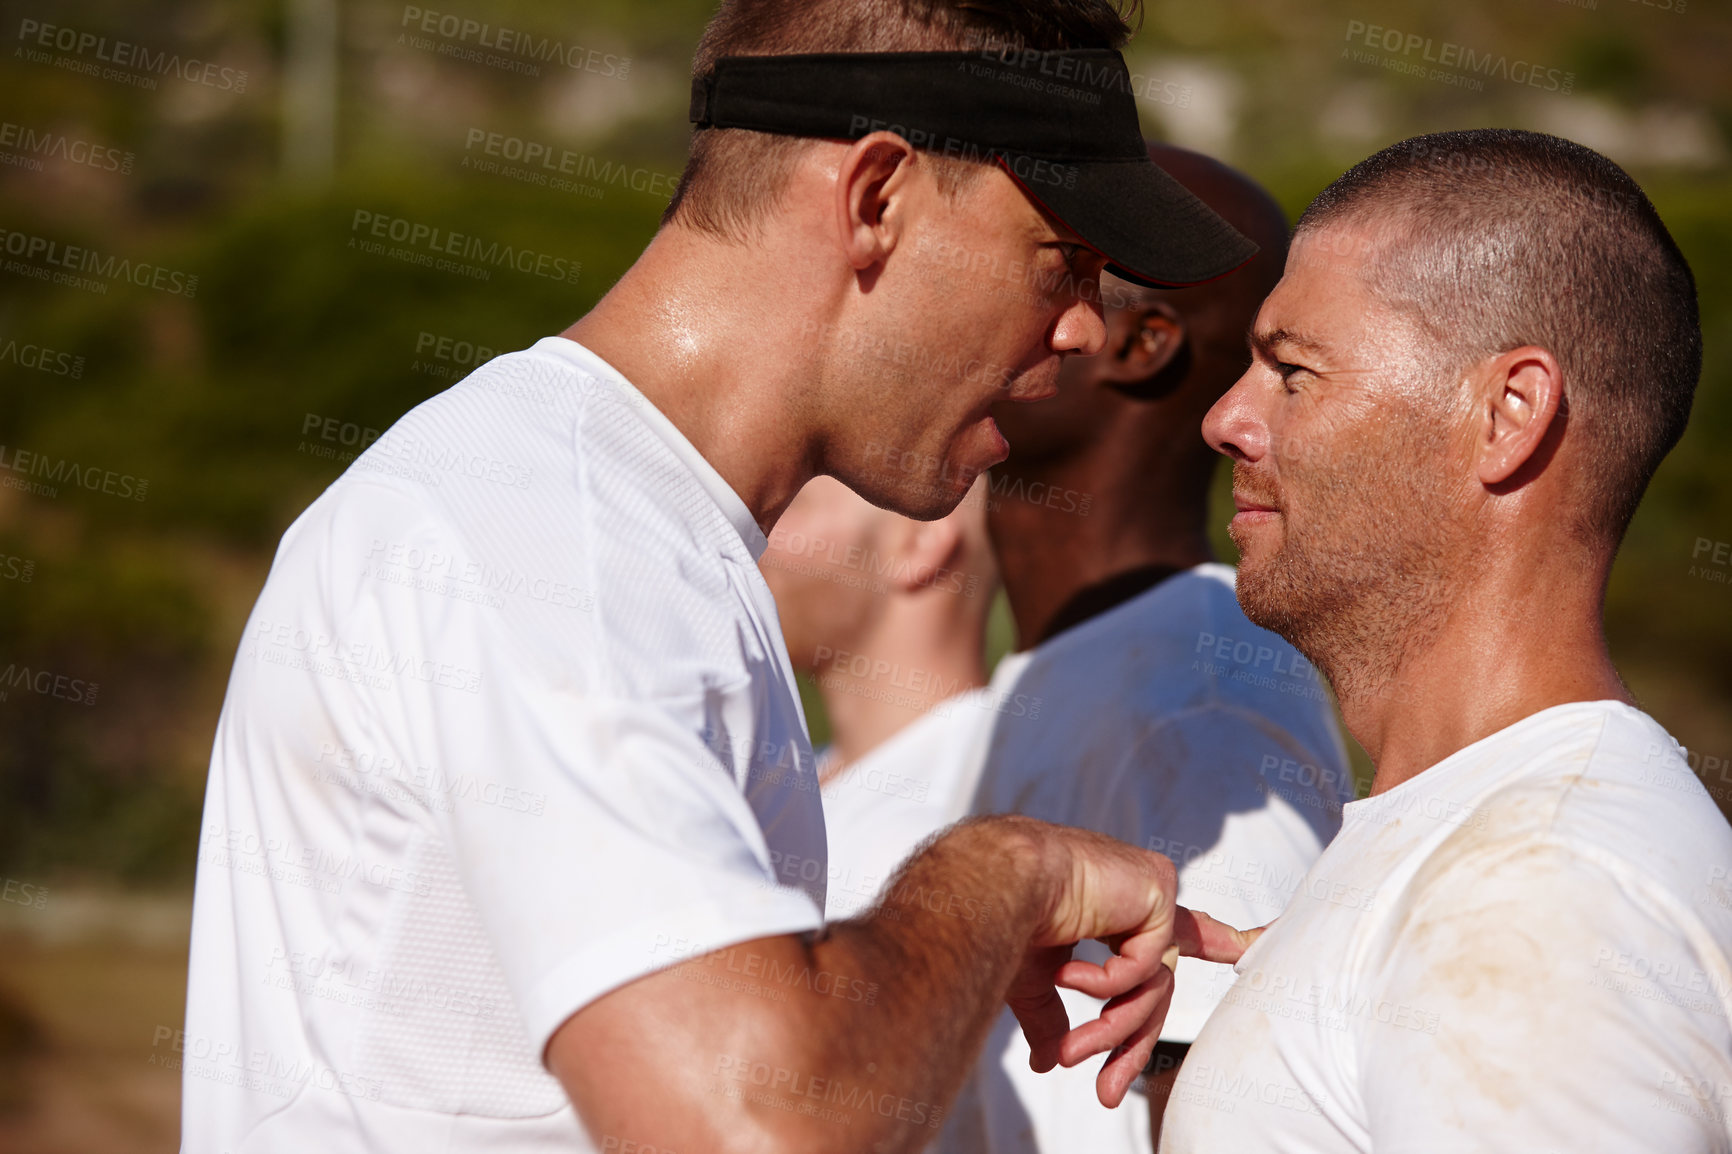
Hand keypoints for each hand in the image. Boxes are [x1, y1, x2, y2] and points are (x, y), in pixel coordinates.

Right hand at [1000, 827, 1260, 1106]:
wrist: (996, 881)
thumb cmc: (1008, 918)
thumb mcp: (1035, 978)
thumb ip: (1051, 1015)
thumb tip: (1045, 1062)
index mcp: (1117, 908)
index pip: (1180, 931)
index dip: (1219, 940)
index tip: (1260, 939)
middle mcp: (1139, 898)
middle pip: (1158, 987)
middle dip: (1131, 1043)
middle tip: (1106, 1093)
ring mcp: (1151, 893)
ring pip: (1153, 986)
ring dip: (1110, 1029)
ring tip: (1069, 1053)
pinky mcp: (1157, 891)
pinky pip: (1147, 965)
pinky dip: (1107, 984)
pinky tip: (1069, 976)